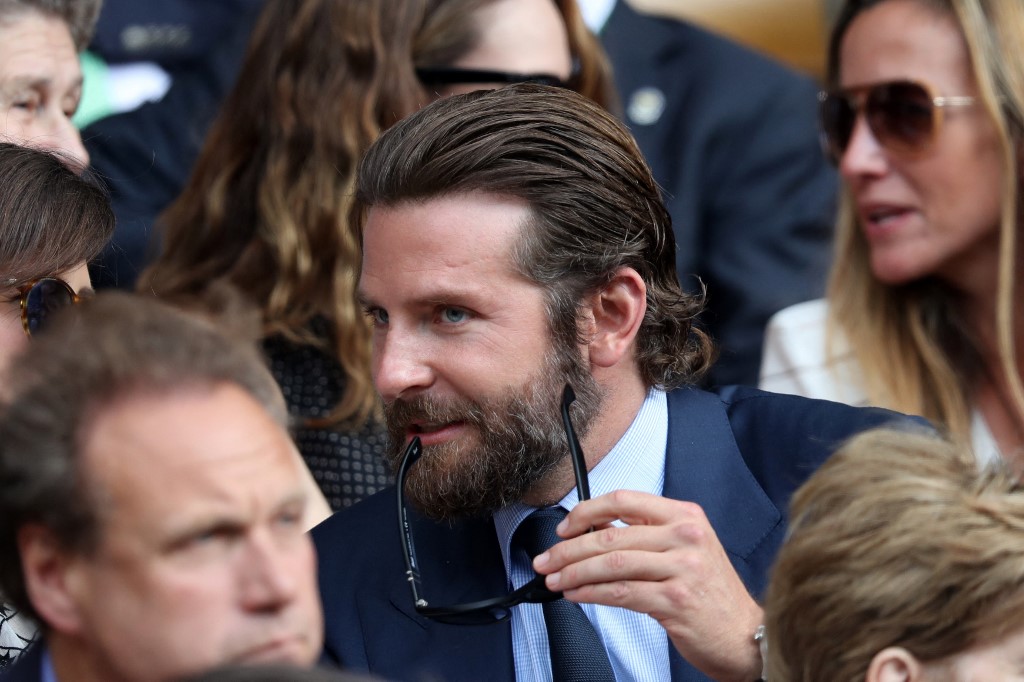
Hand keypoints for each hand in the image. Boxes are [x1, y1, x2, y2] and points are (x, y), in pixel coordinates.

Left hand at [533, 490, 763, 681]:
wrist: (744, 634)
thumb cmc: (710, 593)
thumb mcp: (687, 547)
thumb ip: (646, 532)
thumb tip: (592, 529)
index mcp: (685, 516)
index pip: (623, 500)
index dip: (586, 511)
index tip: (564, 527)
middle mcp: (686, 536)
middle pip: (611, 534)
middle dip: (569, 549)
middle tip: (547, 560)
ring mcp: (683, 567)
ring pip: (612, 564)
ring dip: (574, 573)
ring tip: (555, 580)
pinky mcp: (676, 600)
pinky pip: (621, 593)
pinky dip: (591, 594)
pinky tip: (576, 595)